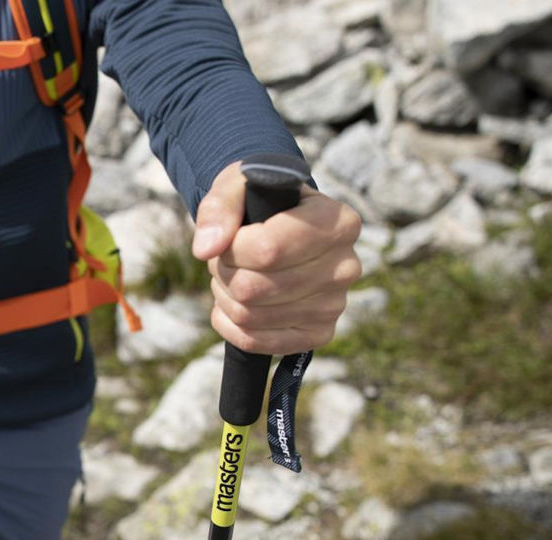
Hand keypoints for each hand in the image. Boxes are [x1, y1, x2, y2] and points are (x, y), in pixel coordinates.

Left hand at [191, 160, 361, 353]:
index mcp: (337, 223)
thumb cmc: (262, 203)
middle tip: (226, 257)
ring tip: (233, 274)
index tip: (230, 237)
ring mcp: (334, 305)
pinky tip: (232, 303)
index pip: (267, 250)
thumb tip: (206, 249)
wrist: (284, 226)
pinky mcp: (318, 333)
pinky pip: (256, 342)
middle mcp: (345, 266)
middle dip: (224, 272)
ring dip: (225, 296)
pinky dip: (230, 324)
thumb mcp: (239, 185)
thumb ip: (219, 208)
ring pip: (249, 315)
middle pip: (253, 288)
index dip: (232, 248)